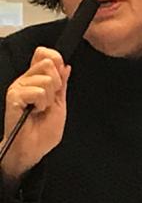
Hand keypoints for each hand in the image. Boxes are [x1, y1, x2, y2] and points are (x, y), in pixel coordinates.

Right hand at [2, 47, 69, 186]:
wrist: (33, 148)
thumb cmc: (43, 131)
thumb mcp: (59, 104)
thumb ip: (62, 84)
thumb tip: (66, 66)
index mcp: (36, 80)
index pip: (45, 54)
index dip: (57, 61)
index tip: (59, 81)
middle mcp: (25, 80)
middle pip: (48, 62)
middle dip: (56, 84)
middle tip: (48, 100)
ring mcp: (18, 87)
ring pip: (46, 79)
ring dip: (48, 98)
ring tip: (40, 109)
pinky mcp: (14, 96)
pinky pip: (37, 91)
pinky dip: (41, 104)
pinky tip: (34, 111)